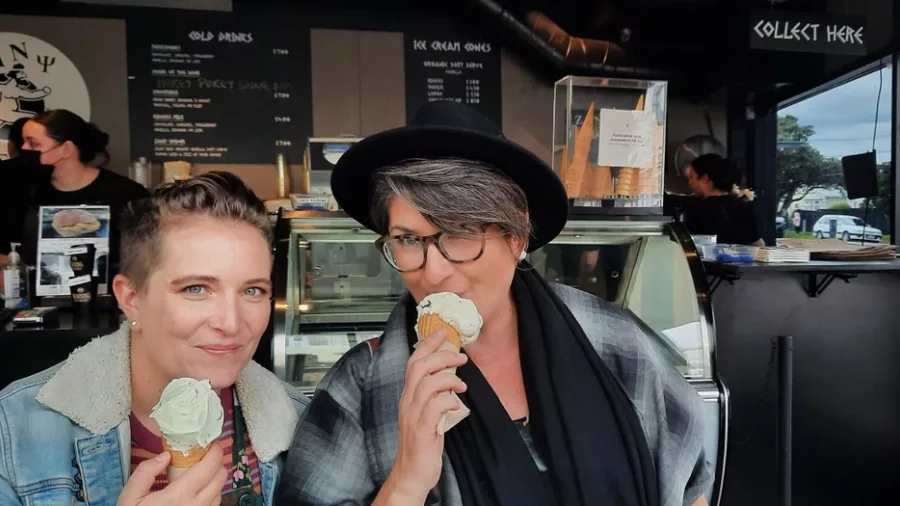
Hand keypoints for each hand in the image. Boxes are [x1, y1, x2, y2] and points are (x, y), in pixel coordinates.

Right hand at [117, 441, 226, 505]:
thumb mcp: (130, 497)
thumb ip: (145, 473)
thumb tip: (165, 456)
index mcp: (180, 495)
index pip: (210, 467)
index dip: (215, 451)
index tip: (210, 444)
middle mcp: (197, 505)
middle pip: (221, 477)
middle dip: (217, 462)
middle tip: (205, 457)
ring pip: (220, 490)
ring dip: (215, 479)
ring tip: (201, 473)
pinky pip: (214, 504)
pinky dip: (212, 493)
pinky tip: (199, 490)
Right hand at [381, 330, 467, 502]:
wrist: (411, 474)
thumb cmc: (422, 444)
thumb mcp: (427, 414)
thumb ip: (434, 396)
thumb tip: (450, 378)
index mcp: (408, 396)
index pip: (413, 362)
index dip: (427, 344)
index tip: (443, 332)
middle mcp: (407, 402)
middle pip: (418, 367)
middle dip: (441, 356)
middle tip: (460, 357)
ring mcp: (413, 416)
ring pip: (427, 384)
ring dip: (448, 378)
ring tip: (462, 384)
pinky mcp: (422, 430)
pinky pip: (435, 407)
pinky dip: (448, 401)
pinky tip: (457, 405)